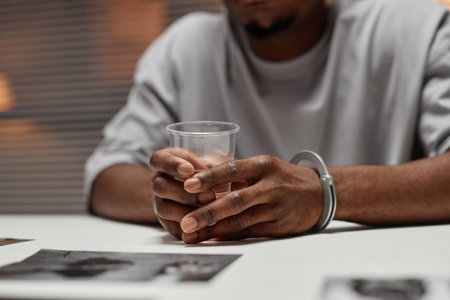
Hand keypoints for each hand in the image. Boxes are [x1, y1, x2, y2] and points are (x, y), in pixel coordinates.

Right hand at [150, 148, 216, 239]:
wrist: (216, 192)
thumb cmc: (213, 173)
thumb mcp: (216, 164)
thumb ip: (214, 167)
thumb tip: (218, 174)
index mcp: (167, 161)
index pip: (158, 159)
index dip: (171, 164)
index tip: (189, 170)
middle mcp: (160, 181)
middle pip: (160, 186)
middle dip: (184, 192)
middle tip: (209, 196)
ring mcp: (161, 203)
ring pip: (163, 208)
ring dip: (186, 212)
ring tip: (209, 213)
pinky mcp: (168, 223)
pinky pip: (172, 228)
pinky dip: (188, 229)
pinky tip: (205, 227)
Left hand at [179, 155, 323, 243]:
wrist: (319, 194)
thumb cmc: (284, 177)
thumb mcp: (264, 166)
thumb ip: (237, 173)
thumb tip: (202, 178)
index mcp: (264, 166)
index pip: (232, 170)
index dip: (209, 178)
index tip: (187, 185)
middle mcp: (270, 186)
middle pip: (235, 201)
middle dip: (207, 212)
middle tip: (185, 220)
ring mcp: (275, 208)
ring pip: (240, 221)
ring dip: (213, 230)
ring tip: (191, 234)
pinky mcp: (278, 227)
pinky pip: (248, 233)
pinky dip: (228, 237)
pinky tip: (211, 240)